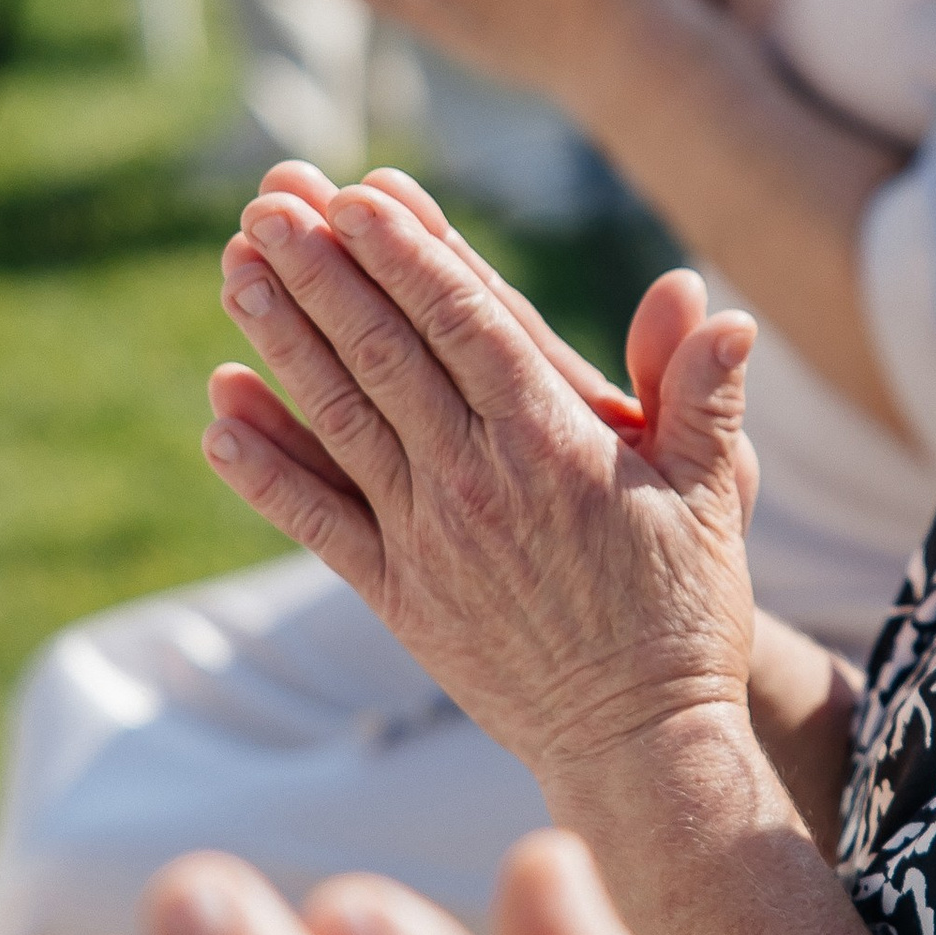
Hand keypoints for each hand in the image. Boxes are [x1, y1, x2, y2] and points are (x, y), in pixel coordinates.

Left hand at [207, 167, 759, 789]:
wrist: (641, 741)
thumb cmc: (686, 604)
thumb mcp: (715, 489)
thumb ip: (703, 390)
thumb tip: (716, 303)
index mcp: (555, 439)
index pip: (465, 319)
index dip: (406, 251)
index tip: (354, 193)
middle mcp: (480, 480)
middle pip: (385, 351)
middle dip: (322, 269)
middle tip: (267, 202)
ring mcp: (430, 538)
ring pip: (340, 418)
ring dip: (281, 340)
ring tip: (235, 267)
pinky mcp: (399, 597)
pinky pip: (315, 521)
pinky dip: (263, 468)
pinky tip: (220, 412)